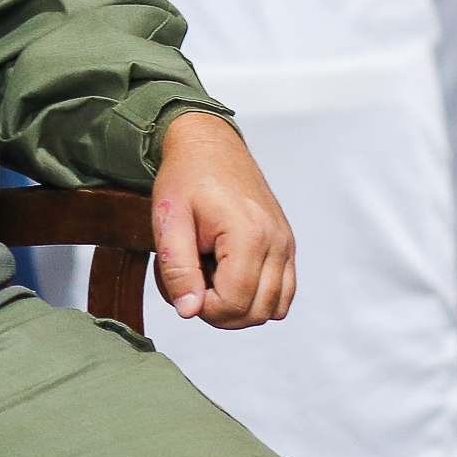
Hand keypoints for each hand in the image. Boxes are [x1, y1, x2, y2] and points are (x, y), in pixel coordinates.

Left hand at [150, 111, 295, 327]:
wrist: (209, 143)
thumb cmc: (187, 176)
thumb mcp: (169, 219)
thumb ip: (177, 269)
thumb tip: (189, 311)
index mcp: (248, 235)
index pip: (234, 303)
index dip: (203, 308)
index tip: (183, 287)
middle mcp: (276, 241)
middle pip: (257, 312)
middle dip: (220, 311)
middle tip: (194, 282)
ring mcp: (286, 243)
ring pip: (274, 308)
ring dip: (241, 306)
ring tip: (212, 276)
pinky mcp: (287, 244)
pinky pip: (283, 291)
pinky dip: (258, 296)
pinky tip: (229, 274)